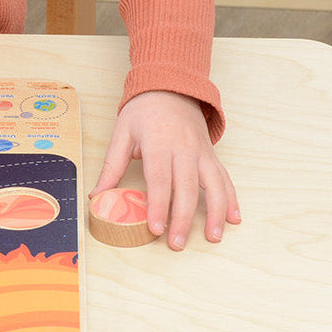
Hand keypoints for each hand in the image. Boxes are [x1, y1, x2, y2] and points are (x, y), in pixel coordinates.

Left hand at [91, 90, 239, 250]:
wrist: (170, 87)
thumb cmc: (143, 111)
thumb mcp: (121, 133)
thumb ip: (111, 166)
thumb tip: (97, 195)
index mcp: (158, 144)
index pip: (159, 180)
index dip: (158, 205)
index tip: (156, 228)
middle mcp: (184, 149)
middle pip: (186, 188)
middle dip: (183, 219)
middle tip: (177, 244)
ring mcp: (201, 153)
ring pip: (213, 185)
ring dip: (215, 213)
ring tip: (213, 237)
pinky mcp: (211, 155)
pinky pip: (224, 178)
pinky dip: (231, 198)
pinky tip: (233, 217)